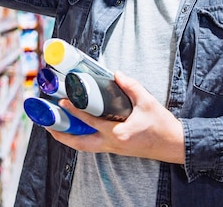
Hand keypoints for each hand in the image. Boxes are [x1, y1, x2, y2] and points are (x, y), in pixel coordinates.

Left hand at [46, 71, 185, 163]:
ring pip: (83, 147)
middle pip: (79, 143)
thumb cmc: (162, 126)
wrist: (175, 145)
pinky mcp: (116, 150)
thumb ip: (131, 86)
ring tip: (54, 128)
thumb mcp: (148, 102)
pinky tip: (75, 130)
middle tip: (47, 124)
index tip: (62, 100)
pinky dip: (80, 140)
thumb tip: (116, 73)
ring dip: (68, 139)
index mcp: (118, 132)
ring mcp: (113, 149)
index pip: (90, 120)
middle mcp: (112, 143)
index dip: (75, 110)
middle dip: (61, 135)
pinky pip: (92, 146)